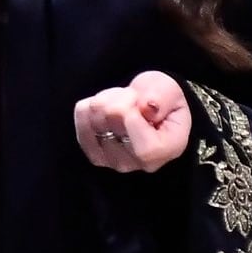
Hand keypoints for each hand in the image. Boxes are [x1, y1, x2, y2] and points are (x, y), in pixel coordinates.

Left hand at [74, 71, 190, 172]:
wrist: (151, 107)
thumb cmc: (164, 100)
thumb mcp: (170, 90)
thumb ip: (161, 97)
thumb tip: (147, 106)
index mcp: (164, 151)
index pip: (135, 132)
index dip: (130, 107)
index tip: (141, 100)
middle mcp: (138, 163)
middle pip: (110, 118)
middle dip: (119, 98)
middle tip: (134, 98)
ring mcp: (113, 161)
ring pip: (93, 116)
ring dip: (106, 100)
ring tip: (122, 104)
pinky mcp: (95, 154)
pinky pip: (81, 117)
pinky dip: (90, 105)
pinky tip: (107, 108)